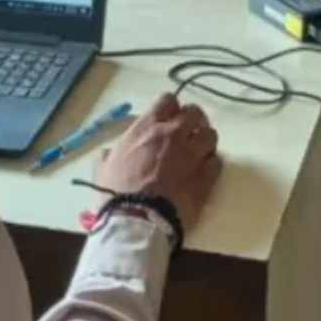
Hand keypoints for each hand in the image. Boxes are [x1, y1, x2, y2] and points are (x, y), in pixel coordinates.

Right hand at [93, 93, 222, 231]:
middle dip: (193, 120)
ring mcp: (192, 155)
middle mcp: (173, 135)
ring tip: (199, 151)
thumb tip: (108, 153)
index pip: (168, 101)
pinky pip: (217, 161)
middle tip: (188, 132)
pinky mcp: (205, 177)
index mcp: (147, 128)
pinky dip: (211, 163)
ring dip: (205, 140)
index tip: (168, 118)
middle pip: (194, 113)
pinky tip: (204, 170)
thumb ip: (109, 154)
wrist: (136, 219)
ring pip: (210, 135)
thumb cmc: (115, 192)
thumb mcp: (103, 167)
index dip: (170, 108)